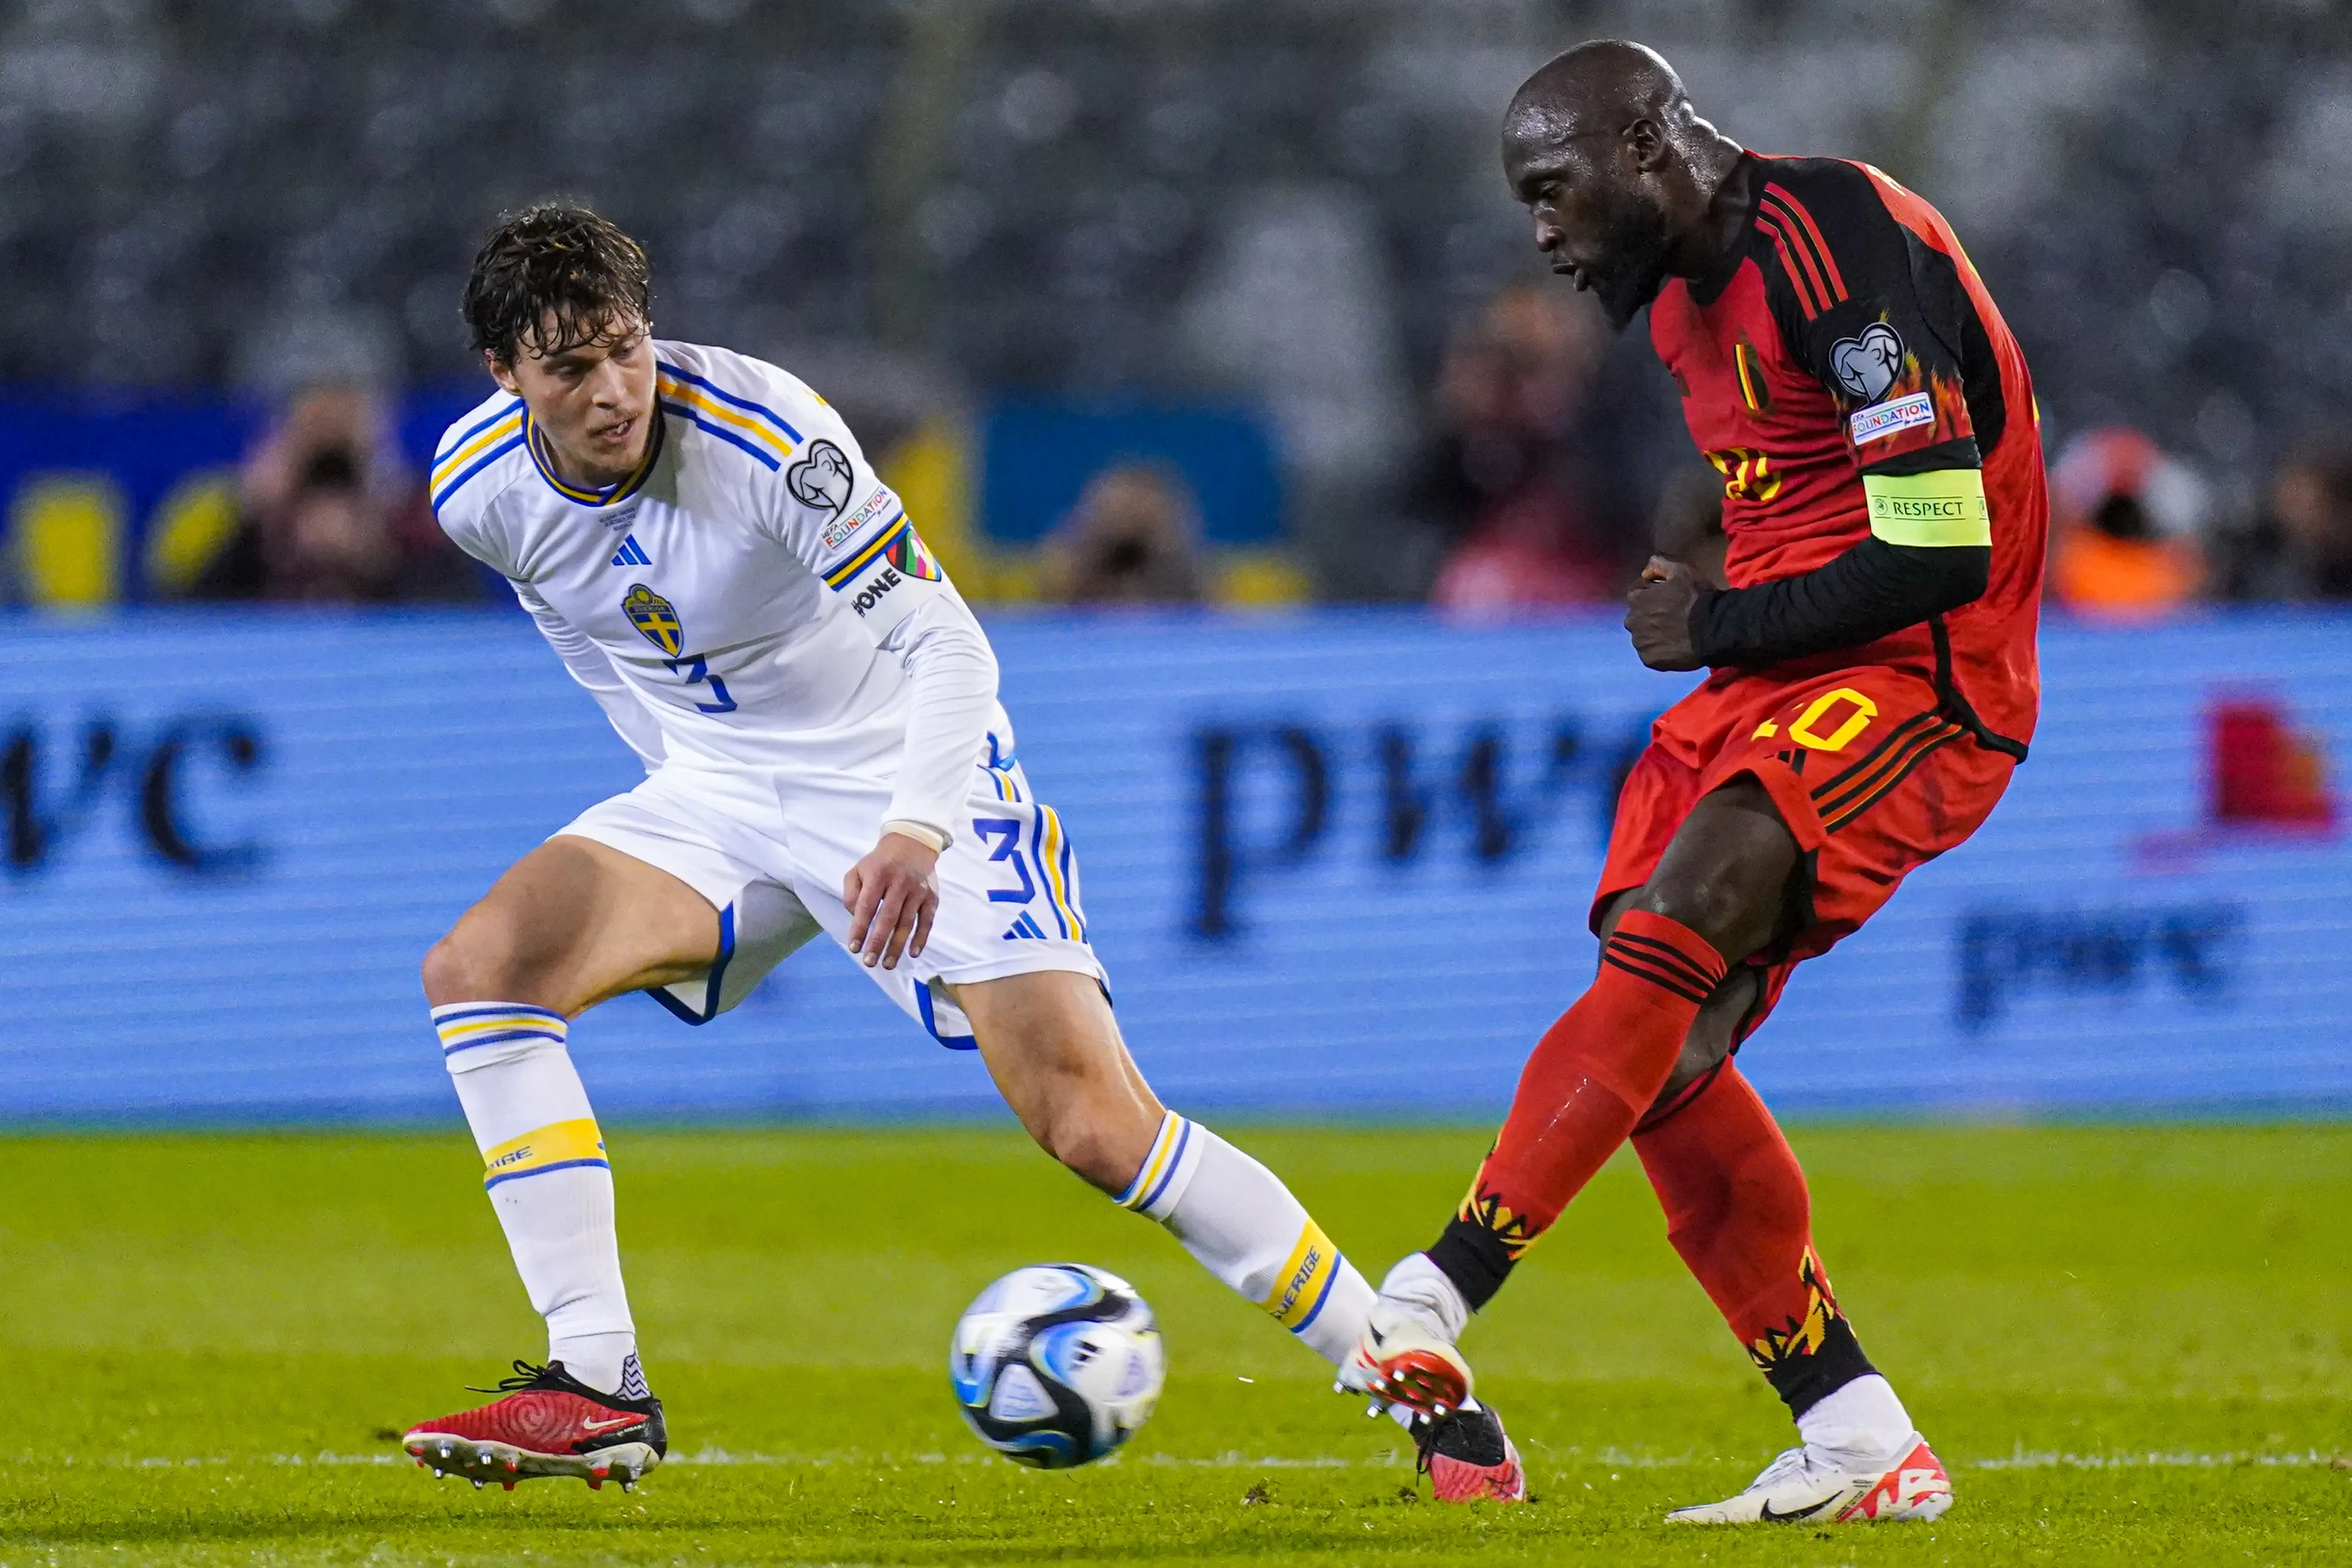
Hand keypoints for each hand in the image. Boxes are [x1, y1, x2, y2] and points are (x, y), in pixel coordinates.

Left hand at [844, 830, 939, 969]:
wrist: (912, 844)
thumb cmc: (879, 863)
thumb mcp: (858, 870)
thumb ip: (851, 893)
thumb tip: (856, 918)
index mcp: (878, 875)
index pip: (866, 906)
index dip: (860, 928)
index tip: (854, 948)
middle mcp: (899, 882)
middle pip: (888, 917)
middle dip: (878, 942)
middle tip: (869, 962)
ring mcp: (918, 890)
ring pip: (907, 922)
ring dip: (897, 946)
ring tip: (888, 964)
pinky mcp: (932, 897)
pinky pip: (927, 920)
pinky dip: (921, 938)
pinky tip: (913, 953)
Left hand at [1624, 555, 1706, 671]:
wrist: (1713, 629)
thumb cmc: (1696, 598)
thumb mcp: (1681, 570)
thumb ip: (1660, 563)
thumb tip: (1647, 568)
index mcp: (1636, 599)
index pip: (1636, 594)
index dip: (1651, 594)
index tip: (1667, 597)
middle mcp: (1631, 622)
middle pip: (1637, 617)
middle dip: (1650, 615)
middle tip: (1672, 617)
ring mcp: (1640, 643)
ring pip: (1643, 636)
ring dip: (1653, 633)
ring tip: (1674, 633)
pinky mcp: (1650, 660)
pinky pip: (1651, 654)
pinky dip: (1659, 650)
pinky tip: (1674, 646)